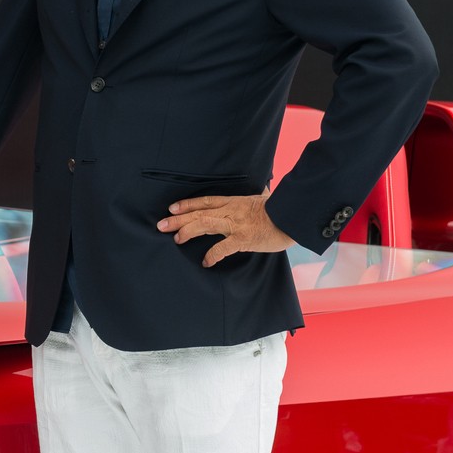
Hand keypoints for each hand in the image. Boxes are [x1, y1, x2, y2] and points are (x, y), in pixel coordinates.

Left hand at [157, 193, 294, 266]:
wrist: (291, 217)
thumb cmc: (279, 209)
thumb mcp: (263, 199)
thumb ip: (256, 198)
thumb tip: (264, 190)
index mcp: (233, 202)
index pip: (205, 201)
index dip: (187, 204)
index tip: (172, 208)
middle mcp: (230, 211)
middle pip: (198, 212)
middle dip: (178, 218)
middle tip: (161, 225)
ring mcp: (235, 224)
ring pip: (205, 224)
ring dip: (188, 231)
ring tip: (176, 239)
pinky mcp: (243, 238)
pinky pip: (223, 247)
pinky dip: (213, 254)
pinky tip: (206, 261)